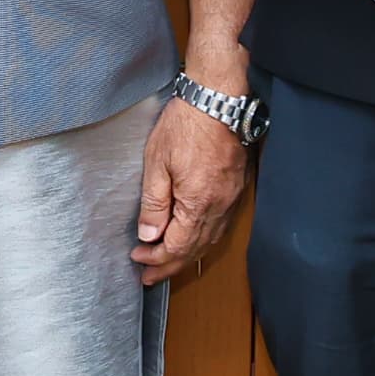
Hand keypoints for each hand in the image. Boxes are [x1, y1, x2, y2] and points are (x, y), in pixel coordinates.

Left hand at [133, 99, 252, 286]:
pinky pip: (221, 225)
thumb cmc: (187, 125)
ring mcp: (232, 198)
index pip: (176, 246)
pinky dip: (205, 239)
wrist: (218, 99)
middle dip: (170, 265)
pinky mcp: (237, 188)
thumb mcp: (157, 163)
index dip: (156, 258)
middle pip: (195, 249)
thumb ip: (153, 203)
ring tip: (169, 264)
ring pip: (210, 240)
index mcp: (198, 203)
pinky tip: (194, 239)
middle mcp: (219, 206)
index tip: (138, 258)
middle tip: (150, 276)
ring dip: (188, 255)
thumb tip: (149, 234)